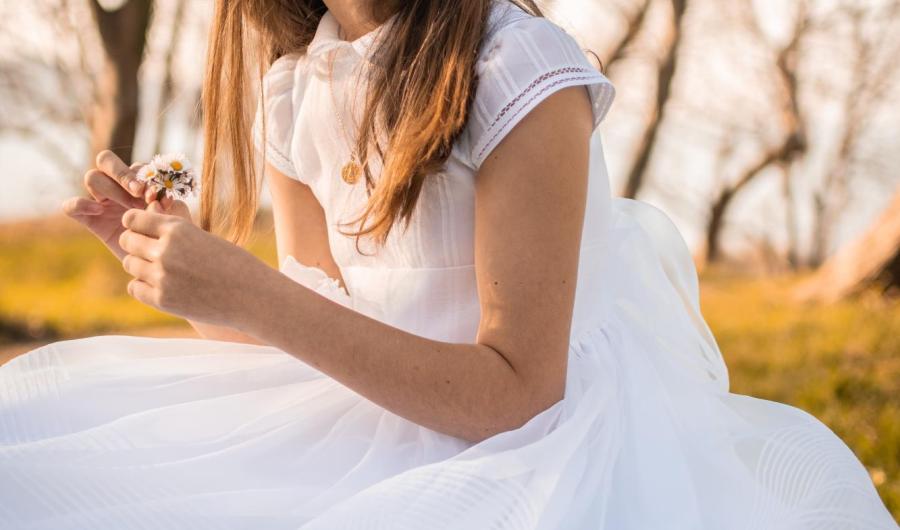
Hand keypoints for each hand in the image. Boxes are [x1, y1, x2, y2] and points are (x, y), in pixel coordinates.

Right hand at [61, 150, 176, 259]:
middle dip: (121, 173)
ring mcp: (101, 201)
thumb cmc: (169, 238)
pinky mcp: (88, 219)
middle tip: (137, 193)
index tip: (152, 194)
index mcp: (139, 182)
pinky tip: (97, 212)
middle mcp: (117, 187)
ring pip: (92, 177)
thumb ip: (171, 208)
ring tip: (127, 211)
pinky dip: (79, 204)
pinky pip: (71, 206)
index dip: (142, 175)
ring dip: (110, 189)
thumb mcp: (175, 222)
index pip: (134, 165)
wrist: (156, 263)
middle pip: (106, 160)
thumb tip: (157, 201)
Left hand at [118, 203, 271, 327]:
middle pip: (127, 241)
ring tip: (163, 270)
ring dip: (141, 266)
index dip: (136, 225)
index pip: (133, 220)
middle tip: (153, 252)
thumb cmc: (233, 263)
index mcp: (177, 229)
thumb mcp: (203, 237)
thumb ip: (173, 232)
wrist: (253, 296)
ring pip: (130, 264)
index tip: (145, 231)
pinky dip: (144, 286)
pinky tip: (162, 286)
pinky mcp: (163, 300)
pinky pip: (135, 287)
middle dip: (137, 245)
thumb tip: (137, 225)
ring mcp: (162, 277)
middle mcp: (165, 250)